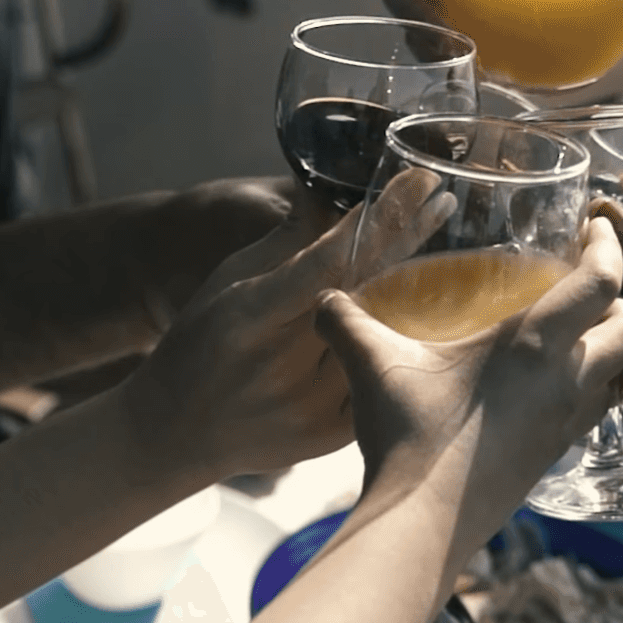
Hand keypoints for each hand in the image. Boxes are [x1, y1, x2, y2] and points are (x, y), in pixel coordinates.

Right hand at [114, 170, 456, 480]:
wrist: (176, 433)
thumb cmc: (198, 345)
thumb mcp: (227, 283)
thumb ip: (283, 244)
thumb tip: (335, 196)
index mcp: (252, 318)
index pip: (331, 260)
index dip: (380, 220)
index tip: (416, 183)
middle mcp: (285, 366)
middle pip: (367, 294)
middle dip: (409, 242)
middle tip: (442, 203)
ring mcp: (312, 408)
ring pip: (382, 339)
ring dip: (418, 290)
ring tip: (447, 250)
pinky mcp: (331, 438)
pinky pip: (380, 380)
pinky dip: (402, 343)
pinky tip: (427, 311)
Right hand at [314, 215, 622, 524]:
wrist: (422, 523)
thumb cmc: (408, 438)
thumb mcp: (372, 365)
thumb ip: (346, 321)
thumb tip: (324, 297)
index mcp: (534, 344)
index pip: (601, 280)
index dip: (609, 245)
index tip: (598, 226)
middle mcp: (564, 382)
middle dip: (621, 300)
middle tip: (586, 284)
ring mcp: (563, 426)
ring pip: (618, 376)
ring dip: (607, 350)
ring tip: (569, 336)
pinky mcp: (550, 459)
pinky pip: (588, 413)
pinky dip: (581, 390)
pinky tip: (539, 389)